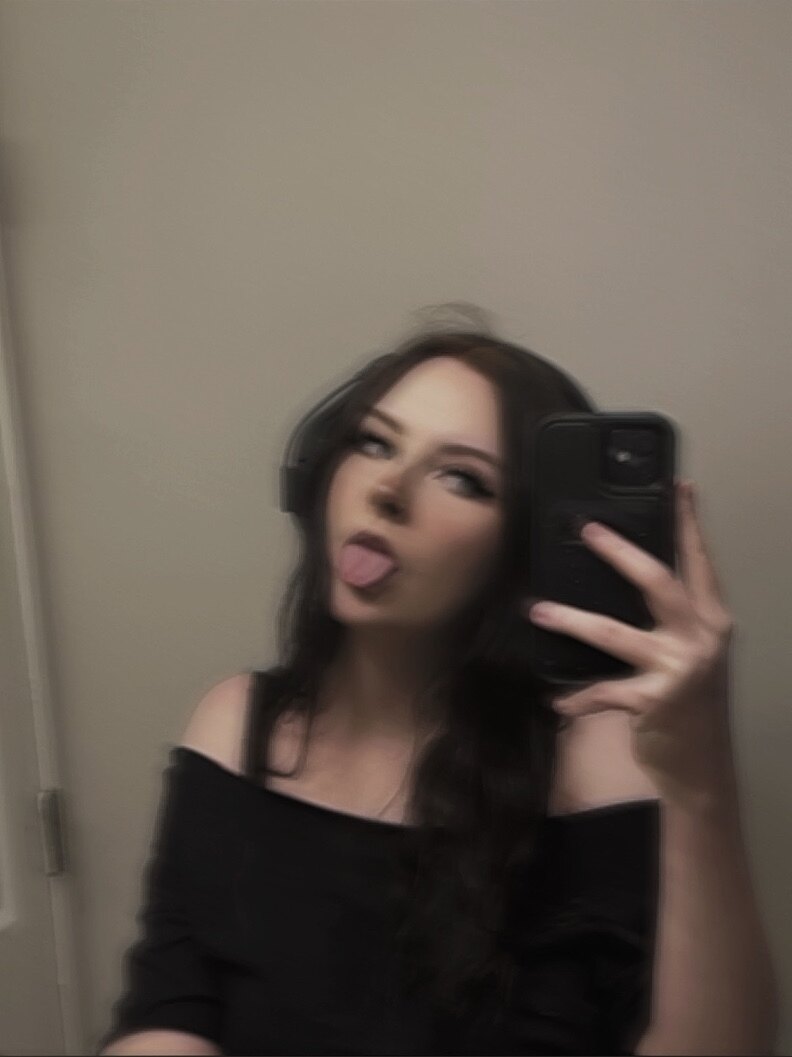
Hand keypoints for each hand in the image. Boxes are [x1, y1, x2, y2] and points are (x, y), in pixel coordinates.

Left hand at [522, 480, 738, 812]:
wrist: (701, 765)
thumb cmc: (688, 701)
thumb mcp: (690, 652)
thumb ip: (670, 618)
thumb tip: (626, 574)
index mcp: (711, 619)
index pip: (699, 562)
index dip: (688, 523)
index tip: (676, 487)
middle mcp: (701, 638)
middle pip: (658, 583)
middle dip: (620, 553)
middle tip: (586, 530)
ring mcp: (679, 670)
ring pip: (615, 634)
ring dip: (571, 620)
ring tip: (537, 609)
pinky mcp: (655, 702)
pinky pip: (604, 692)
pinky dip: (576, 697)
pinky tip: (555, 700)